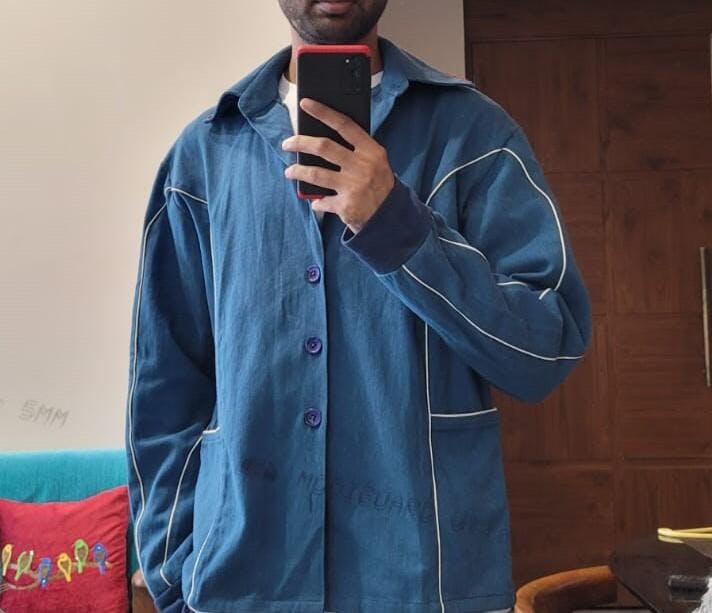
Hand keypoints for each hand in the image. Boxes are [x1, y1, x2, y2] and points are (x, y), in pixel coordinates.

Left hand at [281, 98, 394, 233]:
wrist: (391, 215)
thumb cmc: (379, 184)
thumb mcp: (376, 162)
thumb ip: (356, 150)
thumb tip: (321, 141)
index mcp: (371, 151)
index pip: (344, 125)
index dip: (323, 112)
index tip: (305, 103)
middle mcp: (362, 166)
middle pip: (324, 147)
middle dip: (300, 143)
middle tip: (287, 143)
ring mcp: (353, 186)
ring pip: (316, 174)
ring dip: (298, 171)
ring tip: (289, 172)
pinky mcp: (346, 206)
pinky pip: (323, 201)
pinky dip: (317, 202)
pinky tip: (315, 201)